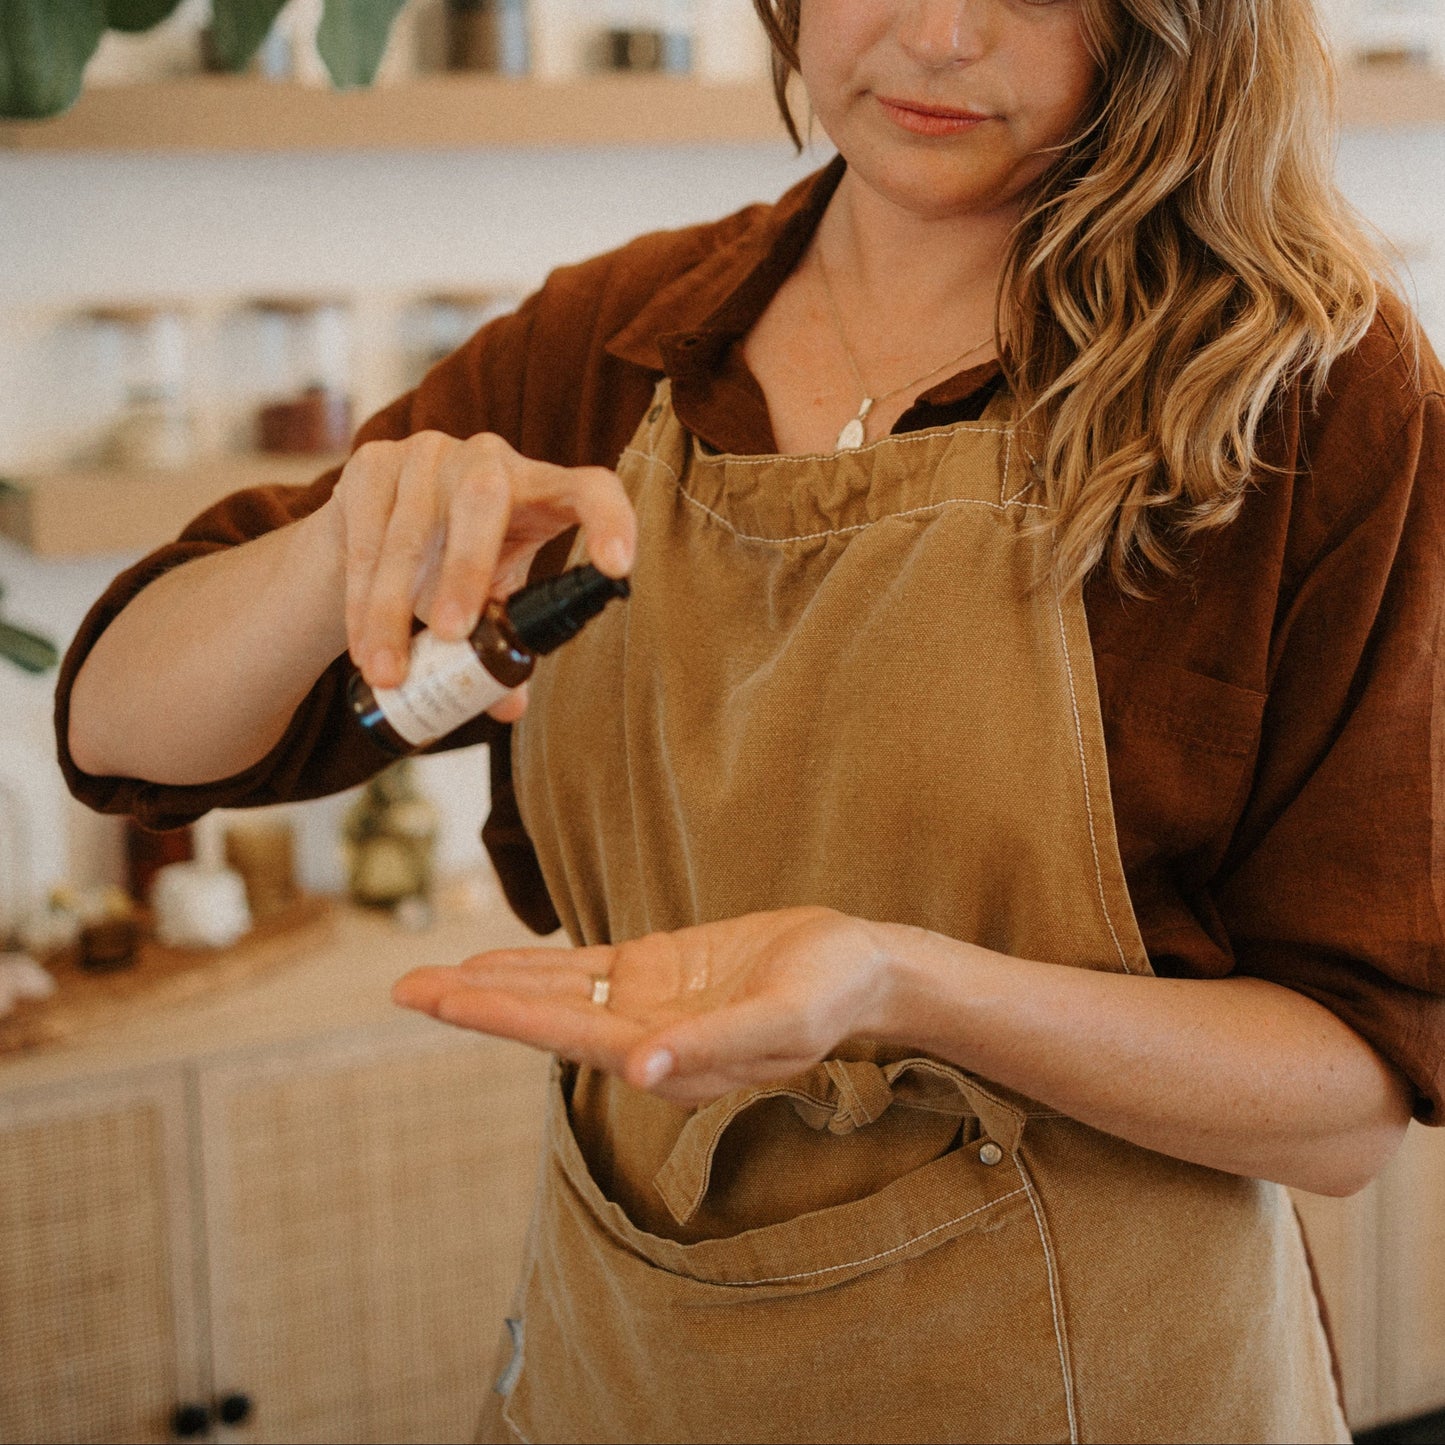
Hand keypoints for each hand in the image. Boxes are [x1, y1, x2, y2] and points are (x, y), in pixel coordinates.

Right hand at [320, 429, 635, 698]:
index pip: (591, 488)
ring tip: (390, 673)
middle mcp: (490, 460)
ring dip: (394, 608)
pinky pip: (366, 536)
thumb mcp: (492, 596)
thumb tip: (510, 708)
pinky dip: (361, 599)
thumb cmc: (457, 559)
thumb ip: (506, 643)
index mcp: (542, 489)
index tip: (617, 568)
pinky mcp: (374, 464)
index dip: (611, 520)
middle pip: (484, 501)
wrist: (375, 520)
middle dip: (466, 570)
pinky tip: (364, 646)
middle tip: (454, 635)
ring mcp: (429, 454)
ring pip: (411, 531)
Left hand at [391, 907, 893, 1105]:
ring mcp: (646, 1005)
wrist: (858, 965)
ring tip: (425, 979)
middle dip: (474, 1004)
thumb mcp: (782, 1018)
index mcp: (668, 1059)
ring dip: (492, 984)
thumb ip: (713, 1047)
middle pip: (544, 1019)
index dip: (504, 1016)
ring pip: (554, 993)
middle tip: (402, 989)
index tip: (445, 1001)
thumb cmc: (829, 994)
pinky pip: (584, 968)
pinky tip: (491, 959)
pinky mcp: (655, 971)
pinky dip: (536, 962)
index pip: (569, 1038)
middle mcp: (644, 1039)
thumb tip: (639, 1073)